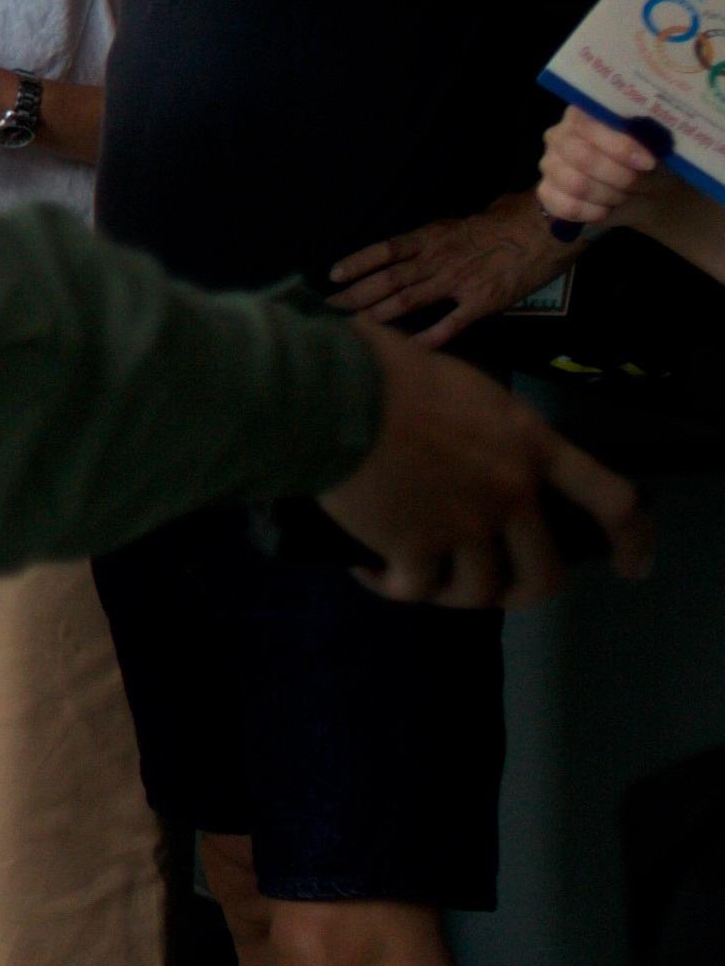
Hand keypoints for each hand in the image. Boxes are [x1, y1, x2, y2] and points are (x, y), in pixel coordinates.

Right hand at [316, 315, 647, 604]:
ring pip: (480, 592)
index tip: (633, 567)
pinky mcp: (414, 549)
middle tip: (492, 589)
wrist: (333, 393)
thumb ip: (488, 430)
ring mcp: (465, 526)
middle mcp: (511, 493)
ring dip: (450, 593)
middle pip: (544, 574)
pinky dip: (393, 587)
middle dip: (520, 591)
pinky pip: (415, 590)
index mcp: (530, 446)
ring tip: (416, 577)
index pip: (610, 500)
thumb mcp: (466, 389)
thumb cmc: (389, 372)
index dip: (631, 540)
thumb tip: (472, 455)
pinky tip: (368, 571)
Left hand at [327, 196, 559, 337]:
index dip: (357, 262)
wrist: (546, 229)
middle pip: (387, 279)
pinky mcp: (481, 302)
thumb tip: (425, 243)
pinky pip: (449, 324)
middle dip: (355, 295)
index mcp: (432, 237)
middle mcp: (437, 260)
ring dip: (377, 316)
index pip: (385, 250)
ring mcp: (458, 282)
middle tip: (329, 310)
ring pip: (408, 301)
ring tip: (352, 329)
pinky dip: (427, 338)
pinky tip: (407, 350)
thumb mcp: (465, 220)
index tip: (333, 274)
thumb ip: (441, 236)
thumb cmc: (509, 218)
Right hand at [540, 109, 669, 239]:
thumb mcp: (655, 148)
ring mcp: (549, 164)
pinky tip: (606, 209)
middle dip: (617, 175)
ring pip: (575, 184)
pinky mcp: (546, 192)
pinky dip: (593, 212)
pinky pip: (566, 206)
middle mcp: (559, 135)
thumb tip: (644, 148)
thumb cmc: (648, 162)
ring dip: (609, 195)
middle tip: (637, 183)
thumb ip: (646, 139)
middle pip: (581, 156)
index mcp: (583, 114)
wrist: (645, 191)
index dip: (619, 146)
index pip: (588, 125)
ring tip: (624, 195)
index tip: (648, 163)